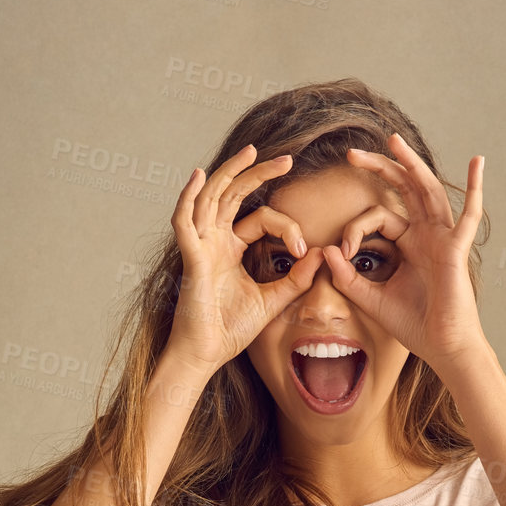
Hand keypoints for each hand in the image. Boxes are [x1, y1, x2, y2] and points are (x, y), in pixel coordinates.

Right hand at [165, 143, 328, 375]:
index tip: (303, 250)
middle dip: (259, 173)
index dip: (287, 228)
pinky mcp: (191, 258)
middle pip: (234, 194)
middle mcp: (214, 241)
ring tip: (252, 151)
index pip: (260, 218)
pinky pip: (184, 221)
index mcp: (231, 248)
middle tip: (287, 159)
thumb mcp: (273, 300)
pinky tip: (199, 176)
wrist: (207, 353)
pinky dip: (187, 197)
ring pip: (212, 196)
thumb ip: (296, 278)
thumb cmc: (231, 329)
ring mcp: (200, 246)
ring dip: (230, 172)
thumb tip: (321, 254)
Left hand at [317, 133, 487, 373]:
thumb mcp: (371, 299)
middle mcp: (426, 235)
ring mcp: (443, 238)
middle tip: (352, 153)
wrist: (441, 348)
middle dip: (380, 168)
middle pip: (404, 190)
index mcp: (408, 244)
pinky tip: (478, 161)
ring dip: (411, 164)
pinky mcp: (456, 249)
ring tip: (394, 140)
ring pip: (427, 190)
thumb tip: (328, 249)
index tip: (343, 248)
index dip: (356, 227)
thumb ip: (348, 276)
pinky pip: (470, 215)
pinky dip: (476, 188)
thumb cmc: (414, 326)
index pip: (379, 217)